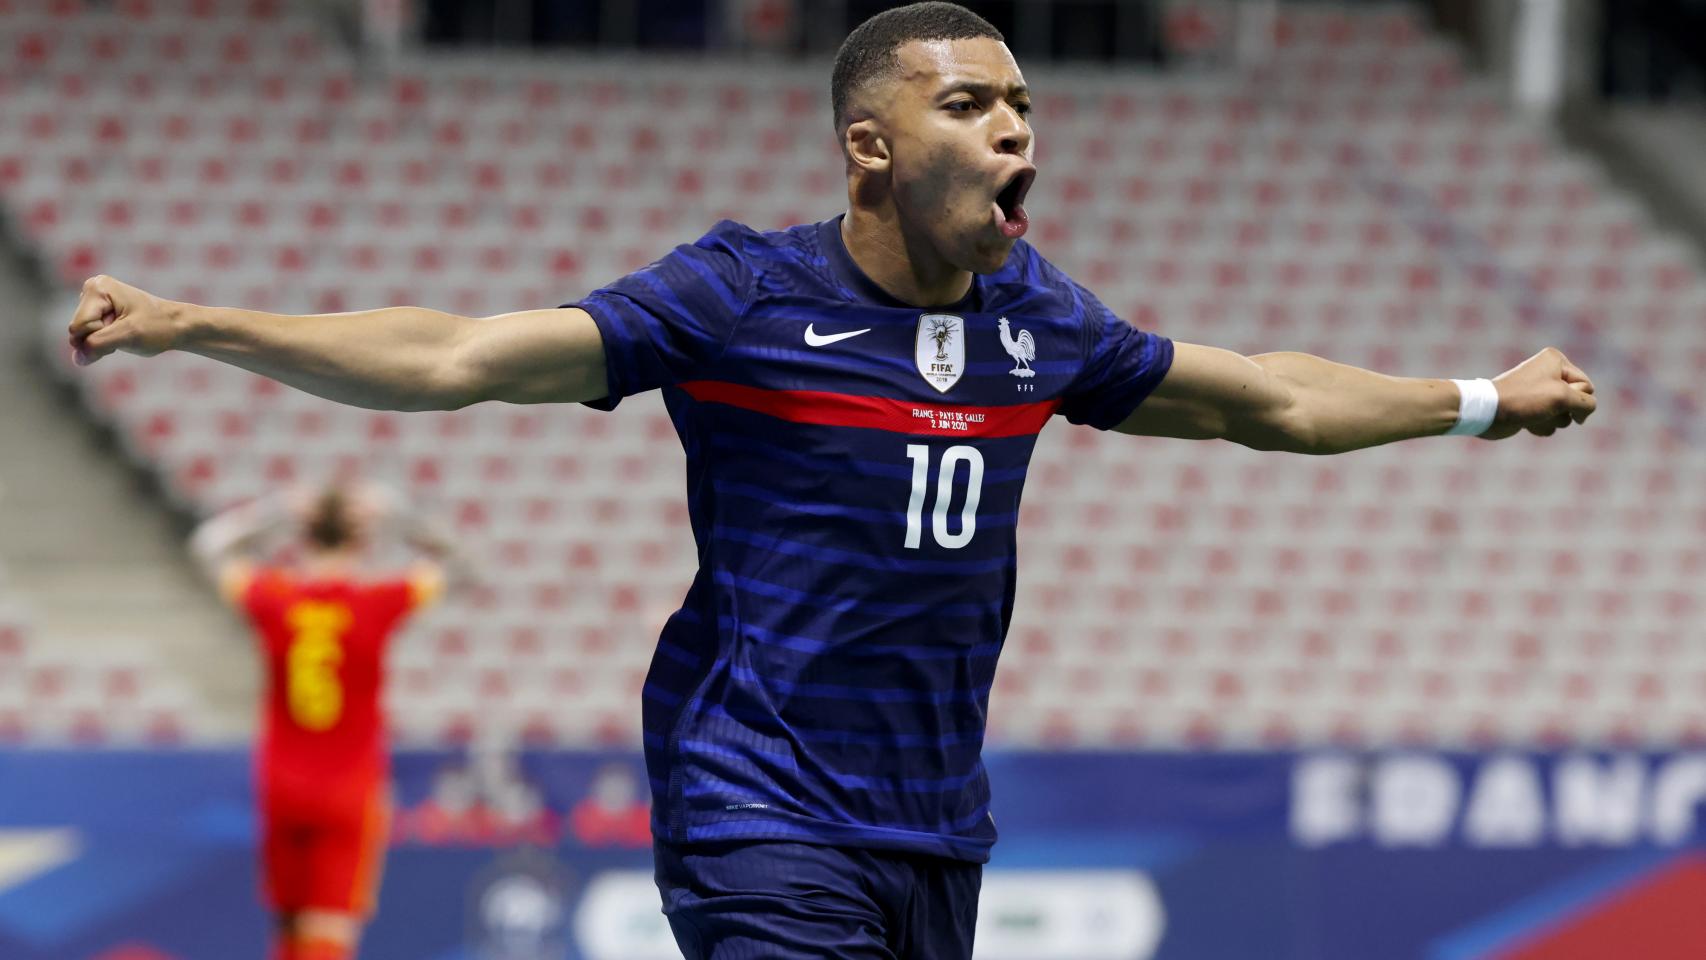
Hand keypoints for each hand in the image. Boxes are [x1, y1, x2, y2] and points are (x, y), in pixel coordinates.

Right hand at [68, 275, 181, 365]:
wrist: (177, 325)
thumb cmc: (158, 327)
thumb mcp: (128, 336)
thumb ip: (98, 345)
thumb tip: (78, 359)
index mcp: (98, 288)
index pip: (79, 327)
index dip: (99, 337)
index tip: (125, 330)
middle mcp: (91, 289)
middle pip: (77, 330)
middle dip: (100, 339)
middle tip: (126, 332)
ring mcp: (93, 301)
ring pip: (81, 335)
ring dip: (103, 341)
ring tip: (126, 332)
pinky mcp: (97, 312)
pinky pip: (88, 336)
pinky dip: (104, 340)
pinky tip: (121, 333)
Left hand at [1482, 347, 1596, 439]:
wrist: (1487, 412)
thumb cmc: (1524, 399)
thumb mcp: (1562, 397)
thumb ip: (1586, 403)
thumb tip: (1581, 415)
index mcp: (1556, 361)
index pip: (1586, 385)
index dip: (1577, 398)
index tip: (1557, 399)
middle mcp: (1548, 372)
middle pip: (1576, 401)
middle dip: (1563, 411)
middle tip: (1542, 407)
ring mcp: (1539, 391)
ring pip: (1564, 414)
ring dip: (1551, 420)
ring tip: (1533, 416)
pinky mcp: (1531, 407)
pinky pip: (1550, 421)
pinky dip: (1541, 426)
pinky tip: (1526, 423)